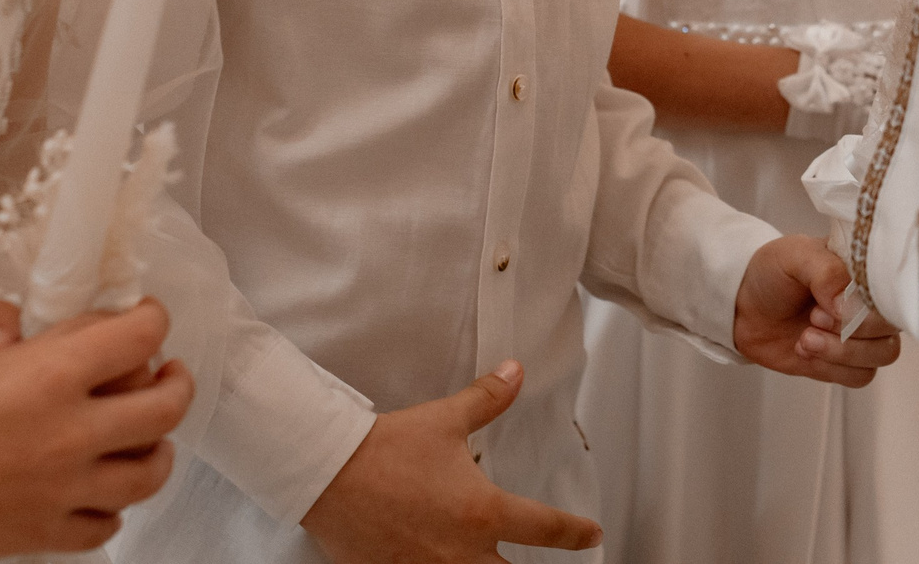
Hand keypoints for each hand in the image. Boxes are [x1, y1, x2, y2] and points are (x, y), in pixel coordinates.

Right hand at [0, 291, 192, 562]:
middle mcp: (72, 433)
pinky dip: (112, 508)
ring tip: (149, 436)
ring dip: (158, 449)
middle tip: (165, 373)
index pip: (141, 336)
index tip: (144, 316)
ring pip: (151, 472)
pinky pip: (106, 525)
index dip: (152, 318)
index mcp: (52, 376)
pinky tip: (99, 490)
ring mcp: (65, 488)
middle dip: (176, 382)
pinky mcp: (45, 532)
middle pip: (167, 406)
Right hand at [302, 366, 602, 563]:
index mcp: (482, 513)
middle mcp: (460, 552)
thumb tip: (514, 373)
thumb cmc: (385, 449)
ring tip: (487, 562)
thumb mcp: (445, 420)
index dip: (574, 533)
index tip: (590, 534)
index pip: (544, 529)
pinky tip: (436, 561)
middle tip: (534, 560)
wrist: (327, 473)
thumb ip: (487, 400)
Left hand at [732, 236, 902, 387]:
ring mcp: (859, 335)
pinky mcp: (843, 362)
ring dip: (841, 353)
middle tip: (813, 318)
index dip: (864, 309)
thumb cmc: (772, 273)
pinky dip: (832, 368)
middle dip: (850, 333)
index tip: (829, 305)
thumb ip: (825, 272)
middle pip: (891, 332)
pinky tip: (805, 351)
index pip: (893, 295)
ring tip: (805, 338)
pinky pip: (860, 376)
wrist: (742, 306)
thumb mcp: (794, 256)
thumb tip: (846, 305)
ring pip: (881, 357)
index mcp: (866, 272)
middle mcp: (870, 304)